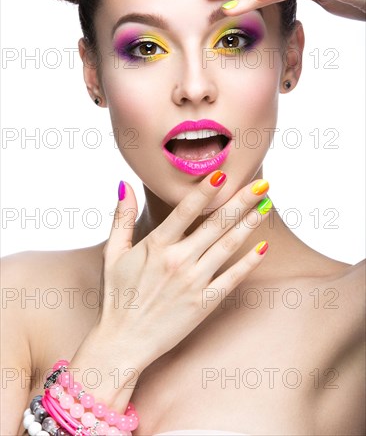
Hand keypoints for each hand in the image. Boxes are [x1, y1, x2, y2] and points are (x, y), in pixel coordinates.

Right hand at [97, 172, 270, 368]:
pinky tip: (263, 247)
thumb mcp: (113, 254)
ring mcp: (193, 282)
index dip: (205, 190)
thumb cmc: (116, 297)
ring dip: (249, 224)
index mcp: (155, 246)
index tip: (223, 173)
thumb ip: (122, 218)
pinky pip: (232, 278)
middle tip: (262, 184)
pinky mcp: (204, 303)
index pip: (185, 210)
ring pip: (228, 246)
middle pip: (216, 224)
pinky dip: (249, 262)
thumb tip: (126, 186)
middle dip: (241, 200)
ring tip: (265, 205)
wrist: (122, 342)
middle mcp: (178, 260)